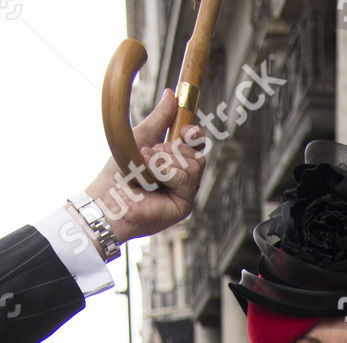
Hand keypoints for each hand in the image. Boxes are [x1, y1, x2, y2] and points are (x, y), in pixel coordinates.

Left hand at [85, 90, 205, 243]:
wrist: (110, 194)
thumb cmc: (120, 170)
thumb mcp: (142, 136)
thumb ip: (160, 118)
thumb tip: (172, 94)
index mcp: (175, 162)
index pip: (197, 145)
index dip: (195, 135)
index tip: (184, 130)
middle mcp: (182, 178)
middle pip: (199, 154)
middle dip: (174, 149)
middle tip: (151, 153)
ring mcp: (184, 194)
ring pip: (195, 165)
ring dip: (168, 160)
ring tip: (147, 166)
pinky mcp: (184, 206)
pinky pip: (187, 179)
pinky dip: (168, 173)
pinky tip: (153, 179)